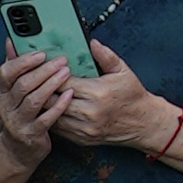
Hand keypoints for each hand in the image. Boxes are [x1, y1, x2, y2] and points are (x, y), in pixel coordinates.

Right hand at [0, 46, 77, 160]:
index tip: (41, 53)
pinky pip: (46, 118)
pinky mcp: (32, 134)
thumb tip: (11, 41)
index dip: (23, 62)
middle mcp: (6, 107)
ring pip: (34, 100)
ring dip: (51, 85)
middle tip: (62, 61)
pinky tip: (69, 95)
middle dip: (43, 71)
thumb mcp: (11, 92)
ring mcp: (18, 122)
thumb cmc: (19, 114)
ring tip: (66, 73)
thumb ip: (14, 67)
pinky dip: (58, 106)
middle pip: (23, 85)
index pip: (6, 73)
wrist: (17, 151)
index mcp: (1, 93)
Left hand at [51, 53, 174, 153]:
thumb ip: (106, 56)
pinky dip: (52, 118)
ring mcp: (86, 128)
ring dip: (45, 106)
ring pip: (54, 116)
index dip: (53, 74)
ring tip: (40, 96)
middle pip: (54, 100)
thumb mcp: (123, 71)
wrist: (144, 123)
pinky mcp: (83, 139)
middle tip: (38, 82)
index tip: (49, 69)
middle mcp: (90, 112)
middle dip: (44, 90)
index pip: (64, 82)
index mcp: (98, 92)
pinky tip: (50, 110)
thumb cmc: (133, 96)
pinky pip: (60, 129)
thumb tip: (92, 43)